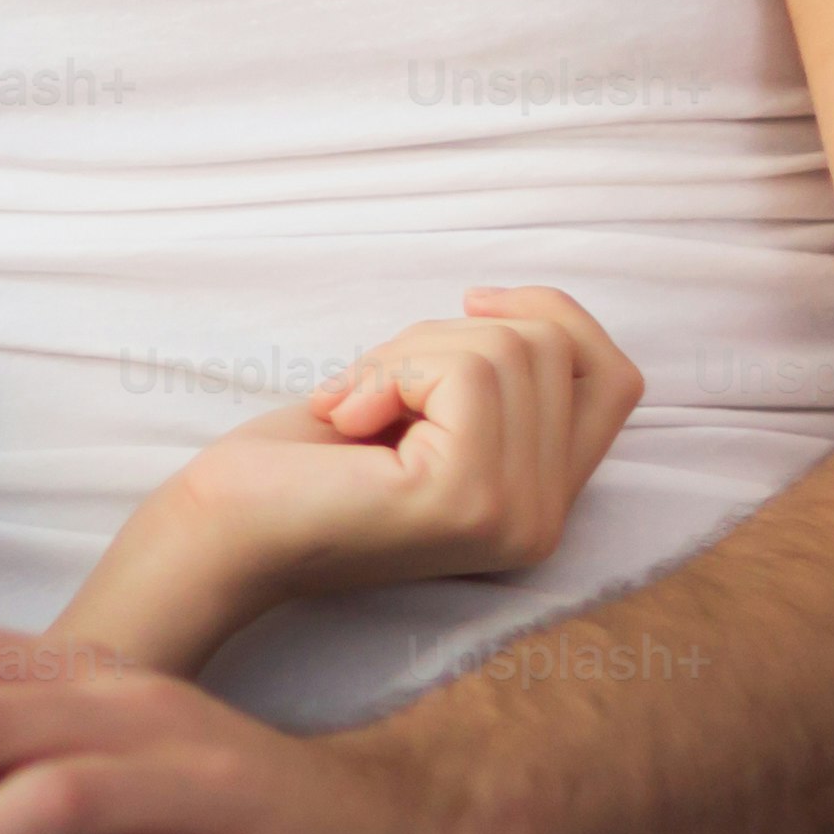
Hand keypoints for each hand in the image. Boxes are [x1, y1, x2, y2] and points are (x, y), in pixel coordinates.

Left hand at [156, 286, 640, 596]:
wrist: (219, 531)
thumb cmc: (299, 466)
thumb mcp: (415, 405)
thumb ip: (488, 380)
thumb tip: (512, 308)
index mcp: (541, 502)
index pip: (613, 381)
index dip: (556, 317)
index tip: (473, 302)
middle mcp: (546, 521)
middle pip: (551, 347)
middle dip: (444, 335)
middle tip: (367, 390)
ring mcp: (515, 515)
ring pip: (508, 350)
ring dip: (409, 353)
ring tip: (354, 409)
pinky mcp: (469, 499)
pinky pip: (466, 372)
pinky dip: (393, 371)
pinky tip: (347, 421)